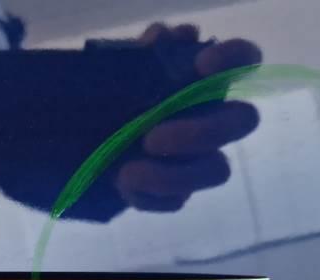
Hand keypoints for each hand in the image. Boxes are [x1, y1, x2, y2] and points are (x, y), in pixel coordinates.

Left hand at [115, 24, 261, 210]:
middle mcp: (213, 119)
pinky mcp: (177, 194)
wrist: (76, 141)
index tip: (202, 64)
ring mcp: (199, 160)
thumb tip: (163, 37)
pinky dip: (149, 195)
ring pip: (216, 170)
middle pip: (241, 121)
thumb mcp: (116, 73)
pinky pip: (176, 201)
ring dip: (175, 173)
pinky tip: (123, 185)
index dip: (234, 59)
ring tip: (129, 171)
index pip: (243, 61)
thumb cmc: (108, 99)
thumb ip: (140, 55)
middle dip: (202, 130)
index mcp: (203, 83)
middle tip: (153, 138)